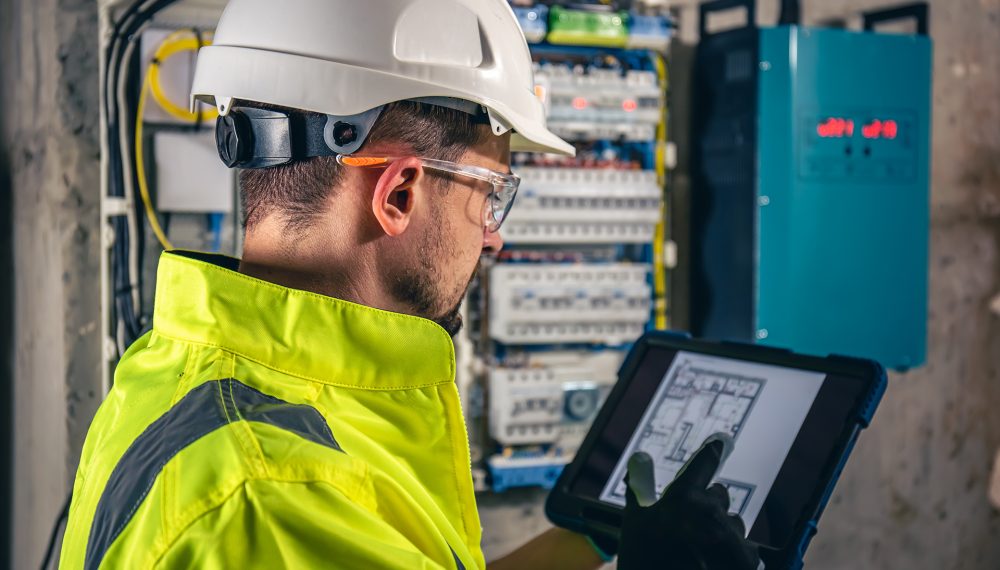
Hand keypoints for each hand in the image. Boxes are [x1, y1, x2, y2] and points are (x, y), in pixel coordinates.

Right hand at [617, 435, 760, 569]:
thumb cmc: (645, 560)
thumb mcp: (635, 521)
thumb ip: (639, 485)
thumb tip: (641, 455)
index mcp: (683, 497)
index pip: (705, 462)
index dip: (714, 449)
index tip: (723, 440)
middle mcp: (711, 513)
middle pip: (720, 496)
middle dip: (708, 507)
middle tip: (690, 527)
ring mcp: (731, 539)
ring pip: (733, 524)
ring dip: (722, 534)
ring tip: (701, 553)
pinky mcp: (746, 562)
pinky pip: (747, 549)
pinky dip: (734, 557)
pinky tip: (715, 565)